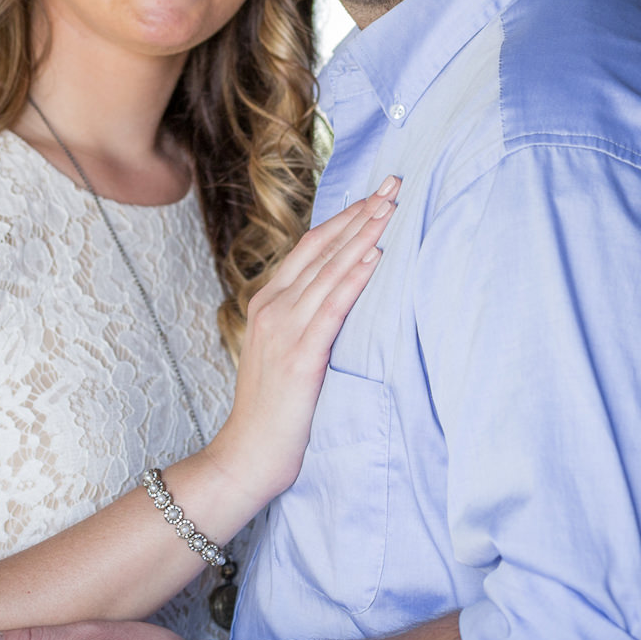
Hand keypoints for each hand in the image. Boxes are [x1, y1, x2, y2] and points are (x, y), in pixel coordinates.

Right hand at [202, 176, 399, 504]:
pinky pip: (331, 308)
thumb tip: (341, 294)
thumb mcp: (284, 352)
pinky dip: (353, 279)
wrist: (246, 455)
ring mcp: (284, 329)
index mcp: (268, 302)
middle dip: (361, 213)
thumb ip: (304, 319)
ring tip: (391, 209)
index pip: (311, 247)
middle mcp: (272, 307)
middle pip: (322, 248)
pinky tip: (374, 257)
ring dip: (363, 236)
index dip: (345, 218)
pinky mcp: (300, 356)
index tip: (375, 195)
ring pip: (329, 270)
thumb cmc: (272, 410)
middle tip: (394, 184)